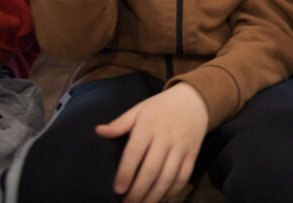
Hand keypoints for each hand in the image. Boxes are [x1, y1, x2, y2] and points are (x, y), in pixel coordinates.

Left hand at [95, 82, 208, 202]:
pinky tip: (161, 199)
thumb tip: (98, 131)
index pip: (135, 152)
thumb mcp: (140, 109)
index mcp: (150, 125)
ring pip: (168, 177)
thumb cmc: (161, 107)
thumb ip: (120, 123)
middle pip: (152, 169)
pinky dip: (172, 191)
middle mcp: (166, 137)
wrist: (194, 100)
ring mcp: (181, 147)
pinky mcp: (193, 154)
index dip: (126, 173)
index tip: (117, 189)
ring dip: (154, 195)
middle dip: (138, 191)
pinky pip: (183, 176)